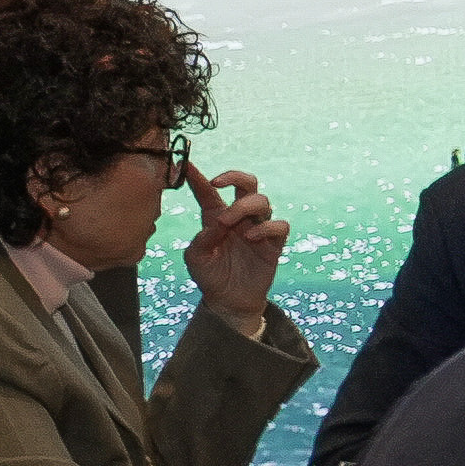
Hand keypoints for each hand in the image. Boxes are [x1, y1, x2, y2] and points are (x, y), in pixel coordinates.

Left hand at [179, 169, 289, 325]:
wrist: (229, 301)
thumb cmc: (209, 275)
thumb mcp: (195, 257)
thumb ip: (202, 238)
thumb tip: (218, 224)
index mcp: (216, 216)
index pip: (209, 191)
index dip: (197, 176)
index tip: (185, 165)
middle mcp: (240, 217)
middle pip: (247, 183)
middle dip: (234, 176)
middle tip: (217, 184)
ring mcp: (258, 228)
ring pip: (262, 200)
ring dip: (243, 207)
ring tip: (228, 224)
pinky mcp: (274, 244)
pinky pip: (279, 226)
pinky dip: (266, 228)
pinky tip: (251, 238)